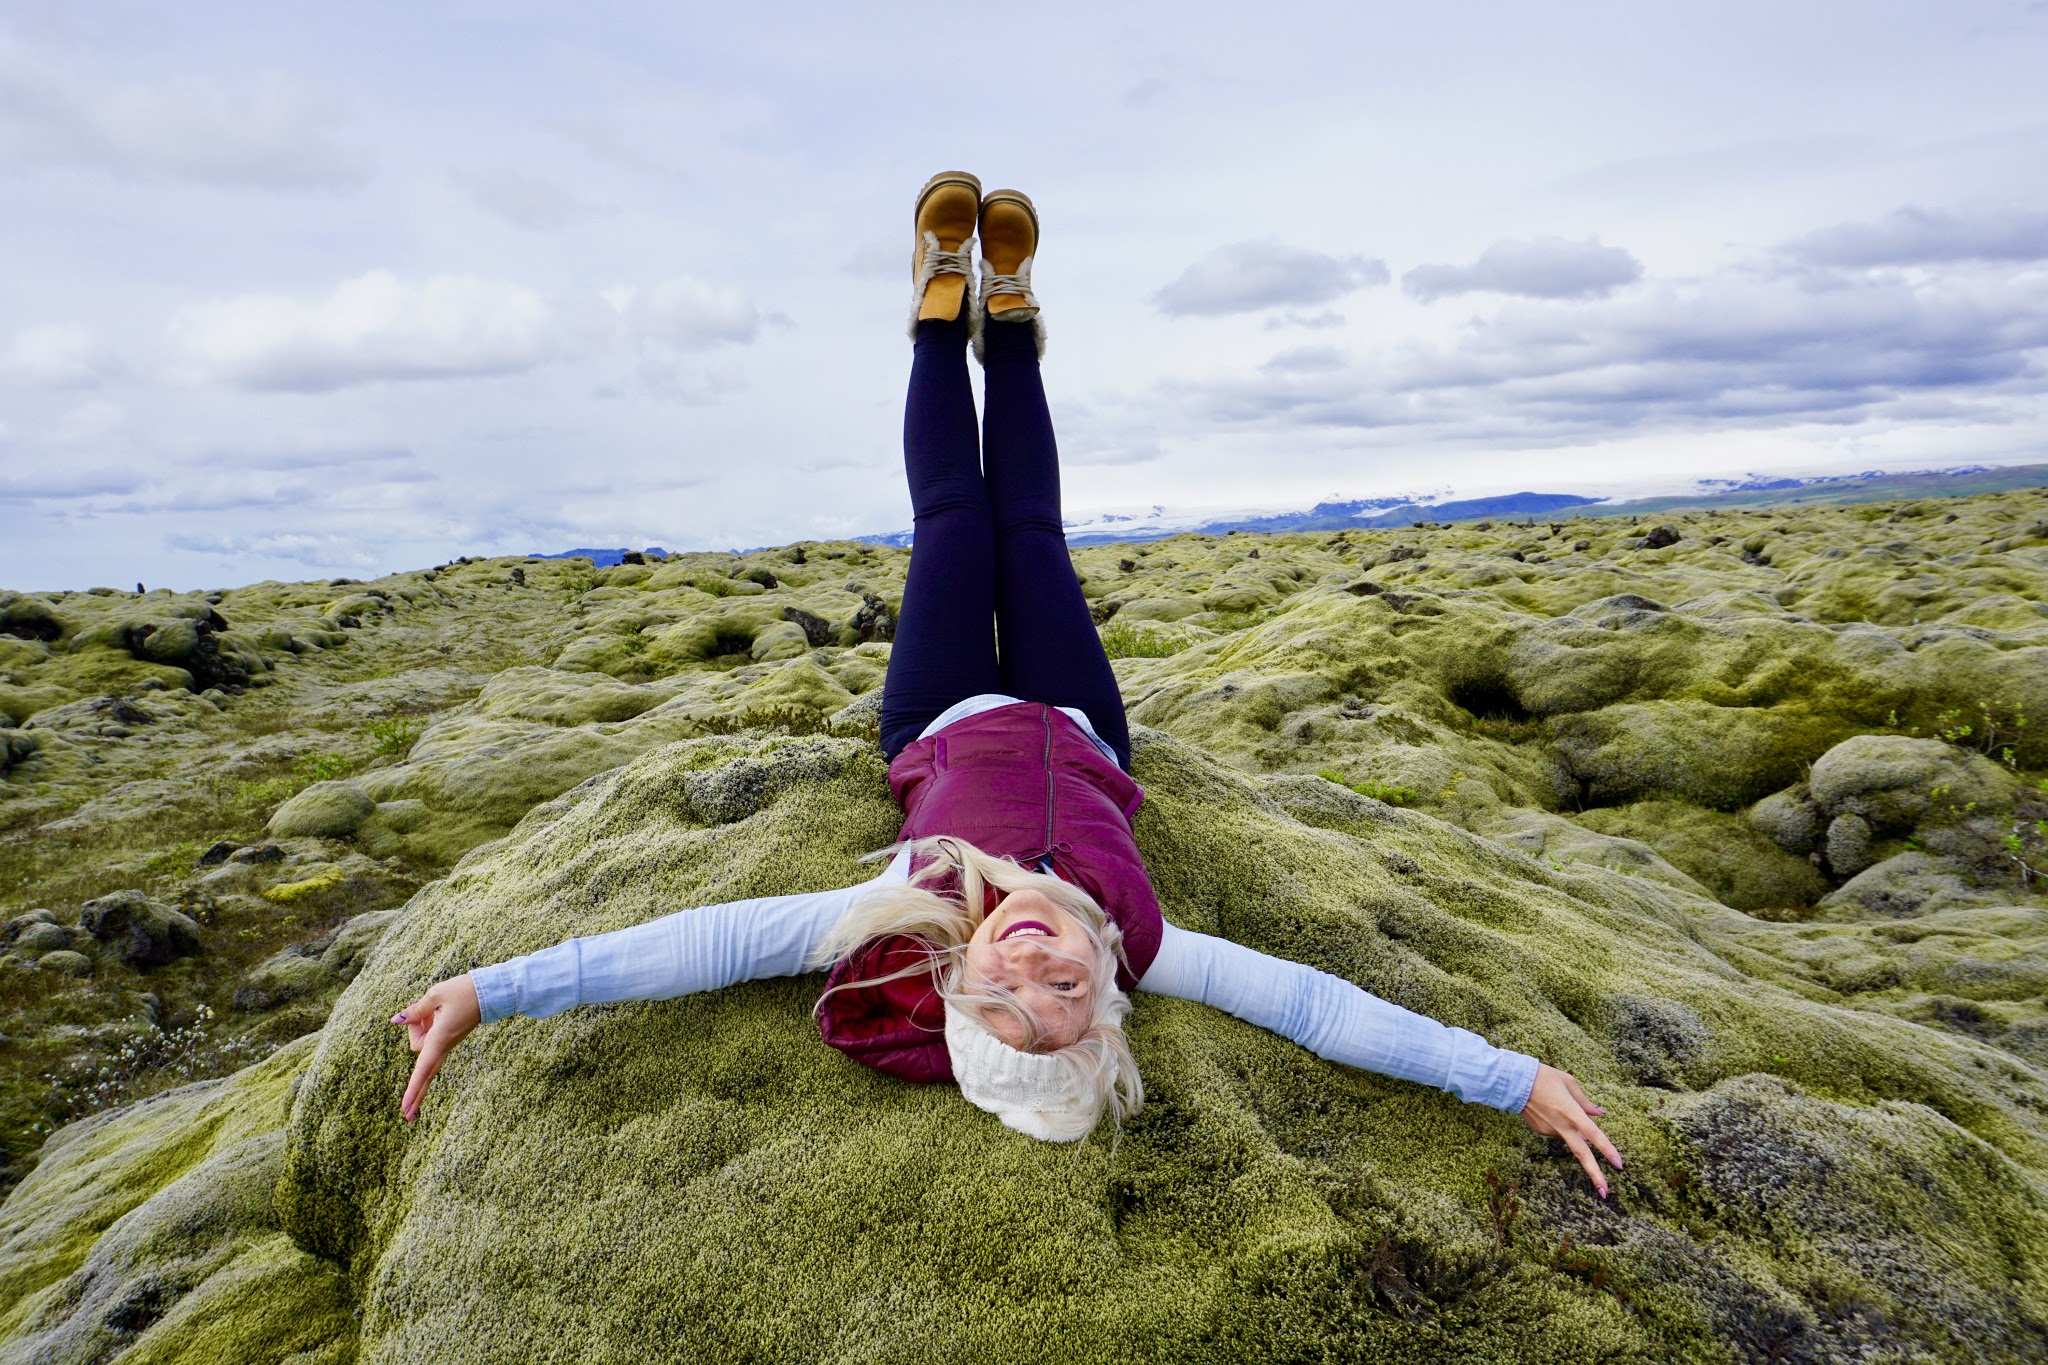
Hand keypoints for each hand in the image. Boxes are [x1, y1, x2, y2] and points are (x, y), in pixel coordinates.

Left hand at [391, 974, 482, 1121]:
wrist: (493, 992)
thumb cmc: (466, 991)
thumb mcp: (436, 994)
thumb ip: (415, 1010)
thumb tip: (397, 1020)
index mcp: (440, 1038)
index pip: (423, 1070)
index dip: (412, 1091)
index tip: (405, 1111)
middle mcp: (444, 1045)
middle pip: (423, 1070)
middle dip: (415, 1090)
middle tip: (406, 1099)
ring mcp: (448, 1043)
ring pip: (423, 1048)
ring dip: (417, 1029)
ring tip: (422, 1005)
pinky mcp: (451, 1037)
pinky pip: (430, 1040)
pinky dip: (423, 1027)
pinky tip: (425, 1011)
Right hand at [1519, 1063, 1622, 1196]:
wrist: (1512, 1081)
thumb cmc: (1543, 1077)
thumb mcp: (1568, 1082)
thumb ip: (1585, 1101)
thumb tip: (1599, 1114)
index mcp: (1571, 1112)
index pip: (1593, 1134)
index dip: (1607, 1149)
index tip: (1618, 1165)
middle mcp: (1561, 1125)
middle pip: (1581, 1153)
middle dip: (1595, 1174)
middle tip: (1605, 1193)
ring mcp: (1549, 1131)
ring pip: (1568, 1133)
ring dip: (1567, 1123)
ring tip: (1552, 1099)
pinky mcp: (1540, 1132)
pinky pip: (1556, 1129)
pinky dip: (1556, 1121)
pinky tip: (1545, 1107)